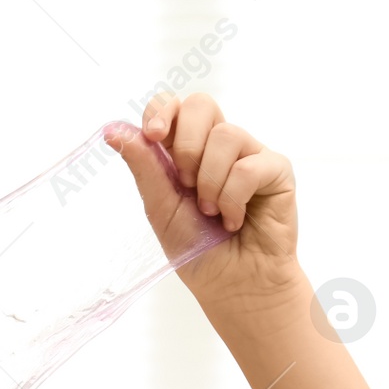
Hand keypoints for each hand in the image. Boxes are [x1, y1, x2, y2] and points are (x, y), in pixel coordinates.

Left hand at [106, 92, 303, 317]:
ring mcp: (249, 154)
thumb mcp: (160, 207)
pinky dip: (233, 198)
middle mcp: (218, 147)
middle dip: (186, 145)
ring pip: (226, 135)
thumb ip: (143, 166)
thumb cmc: (197, 248)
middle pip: (201, 104)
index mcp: (185, 151)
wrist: (232, 283)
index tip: (153, 136)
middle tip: (184, 184)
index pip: (174, 106)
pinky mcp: (276, 169)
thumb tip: (112, 129)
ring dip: (209, 181)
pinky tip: (234, 220)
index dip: (162, 110)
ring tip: (210, 212)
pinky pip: (249, 165)